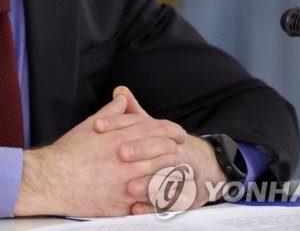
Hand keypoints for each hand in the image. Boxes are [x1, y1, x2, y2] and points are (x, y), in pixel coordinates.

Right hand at [13, 93, 187, 216]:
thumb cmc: (68, 153)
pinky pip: (146, 202)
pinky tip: (166, 196)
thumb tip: (122, 99)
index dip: (170, 130)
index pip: (153, 130)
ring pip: (158, 177)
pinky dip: (158, 198)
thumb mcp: (89, 125)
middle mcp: (124, 159)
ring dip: (172, 174)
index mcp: (118, 137)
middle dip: (176, 151)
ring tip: (181, 172)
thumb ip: (111, 112)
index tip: (179, 133)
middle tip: (184, 151)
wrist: (51, 179)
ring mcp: (124, 183)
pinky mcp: (120, 204)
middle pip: (161, 152)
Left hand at [99, 86, 228, 214]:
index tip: (99, 127)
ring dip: (149, 183)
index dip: (121, 123)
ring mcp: (185, 175)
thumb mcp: (150, 129)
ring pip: (169, 178)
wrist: (200, 169)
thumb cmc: (164, 148)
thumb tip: (119, 91)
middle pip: (162, 150)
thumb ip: (134, 113)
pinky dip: (153, 207)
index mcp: (168, 134)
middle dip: (142, 150)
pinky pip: (171, 204)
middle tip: (120, 154)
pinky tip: (135, 208)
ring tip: (129, 187)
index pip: (148, 125)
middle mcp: (179, 152)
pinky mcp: (185, 197)